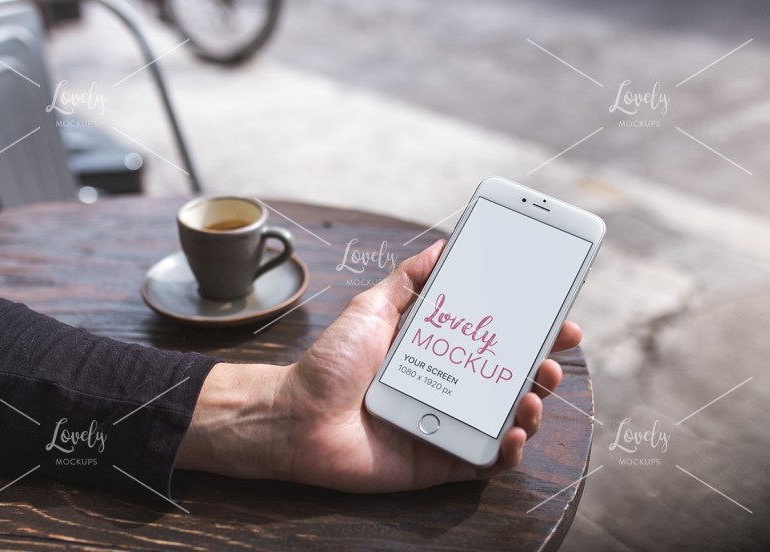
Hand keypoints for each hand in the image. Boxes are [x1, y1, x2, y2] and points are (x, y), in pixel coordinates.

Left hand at [177, 240, 581, 492]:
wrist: (296, 416)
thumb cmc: (330, 363)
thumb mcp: (371, 309)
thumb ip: (407, 280)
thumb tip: (441, 246)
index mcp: (436, 353)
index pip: (493, 341)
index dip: (528, 332)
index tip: (556, 318)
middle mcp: (447, 388)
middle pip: (508, 380)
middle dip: (540, 369)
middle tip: (552, 359)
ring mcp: (446, 425)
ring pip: (505, 420)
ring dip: (531, 408)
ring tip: (533, 394)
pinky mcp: (439, 461)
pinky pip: (485, 462)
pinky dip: (507, 452)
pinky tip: (513, 435)